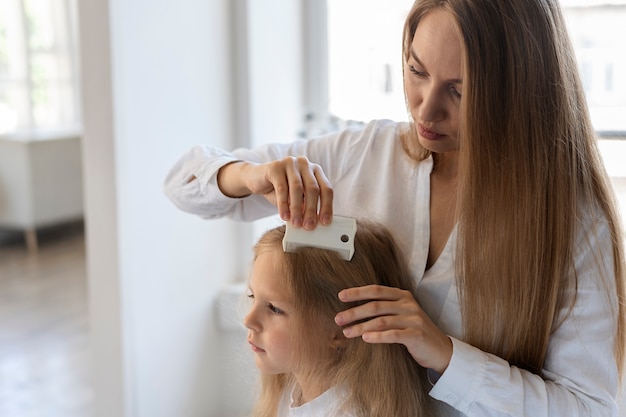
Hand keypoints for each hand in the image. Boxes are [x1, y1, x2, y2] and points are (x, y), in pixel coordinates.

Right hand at [218, 157, 332, 229]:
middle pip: (313, 189)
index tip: (324, 222)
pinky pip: (282, 188)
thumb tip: (313, 222)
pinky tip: (284, 216)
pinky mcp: (275, 166)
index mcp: (315, 171)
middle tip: (309, 226)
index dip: (327, 206)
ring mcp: (290, 163)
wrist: (256, 179)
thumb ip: (305, 206)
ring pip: (297, 188)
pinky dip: (283, 204)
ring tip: (296, 223)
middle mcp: (305, 164)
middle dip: (312, 210)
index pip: (326, 189)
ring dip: (297, 209)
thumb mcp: (296, 199)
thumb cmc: (280, 190)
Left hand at [334, 285, 452, 373]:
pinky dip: (377, 336)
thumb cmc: (414, 331)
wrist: (440, 349)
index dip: (357, 292)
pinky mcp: (416, 335)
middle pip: (375, 305)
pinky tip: (365, 338)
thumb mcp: (402, 314)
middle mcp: (408, 304)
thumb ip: (384, 308)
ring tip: (347, 332)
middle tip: (338, 319)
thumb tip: (355, 310)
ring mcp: (413, 319)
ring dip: (361, 326)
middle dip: (354, 312)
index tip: (341, 296)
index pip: (376, 290)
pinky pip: (392, 334)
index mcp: (402, 296)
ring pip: (381, 320)